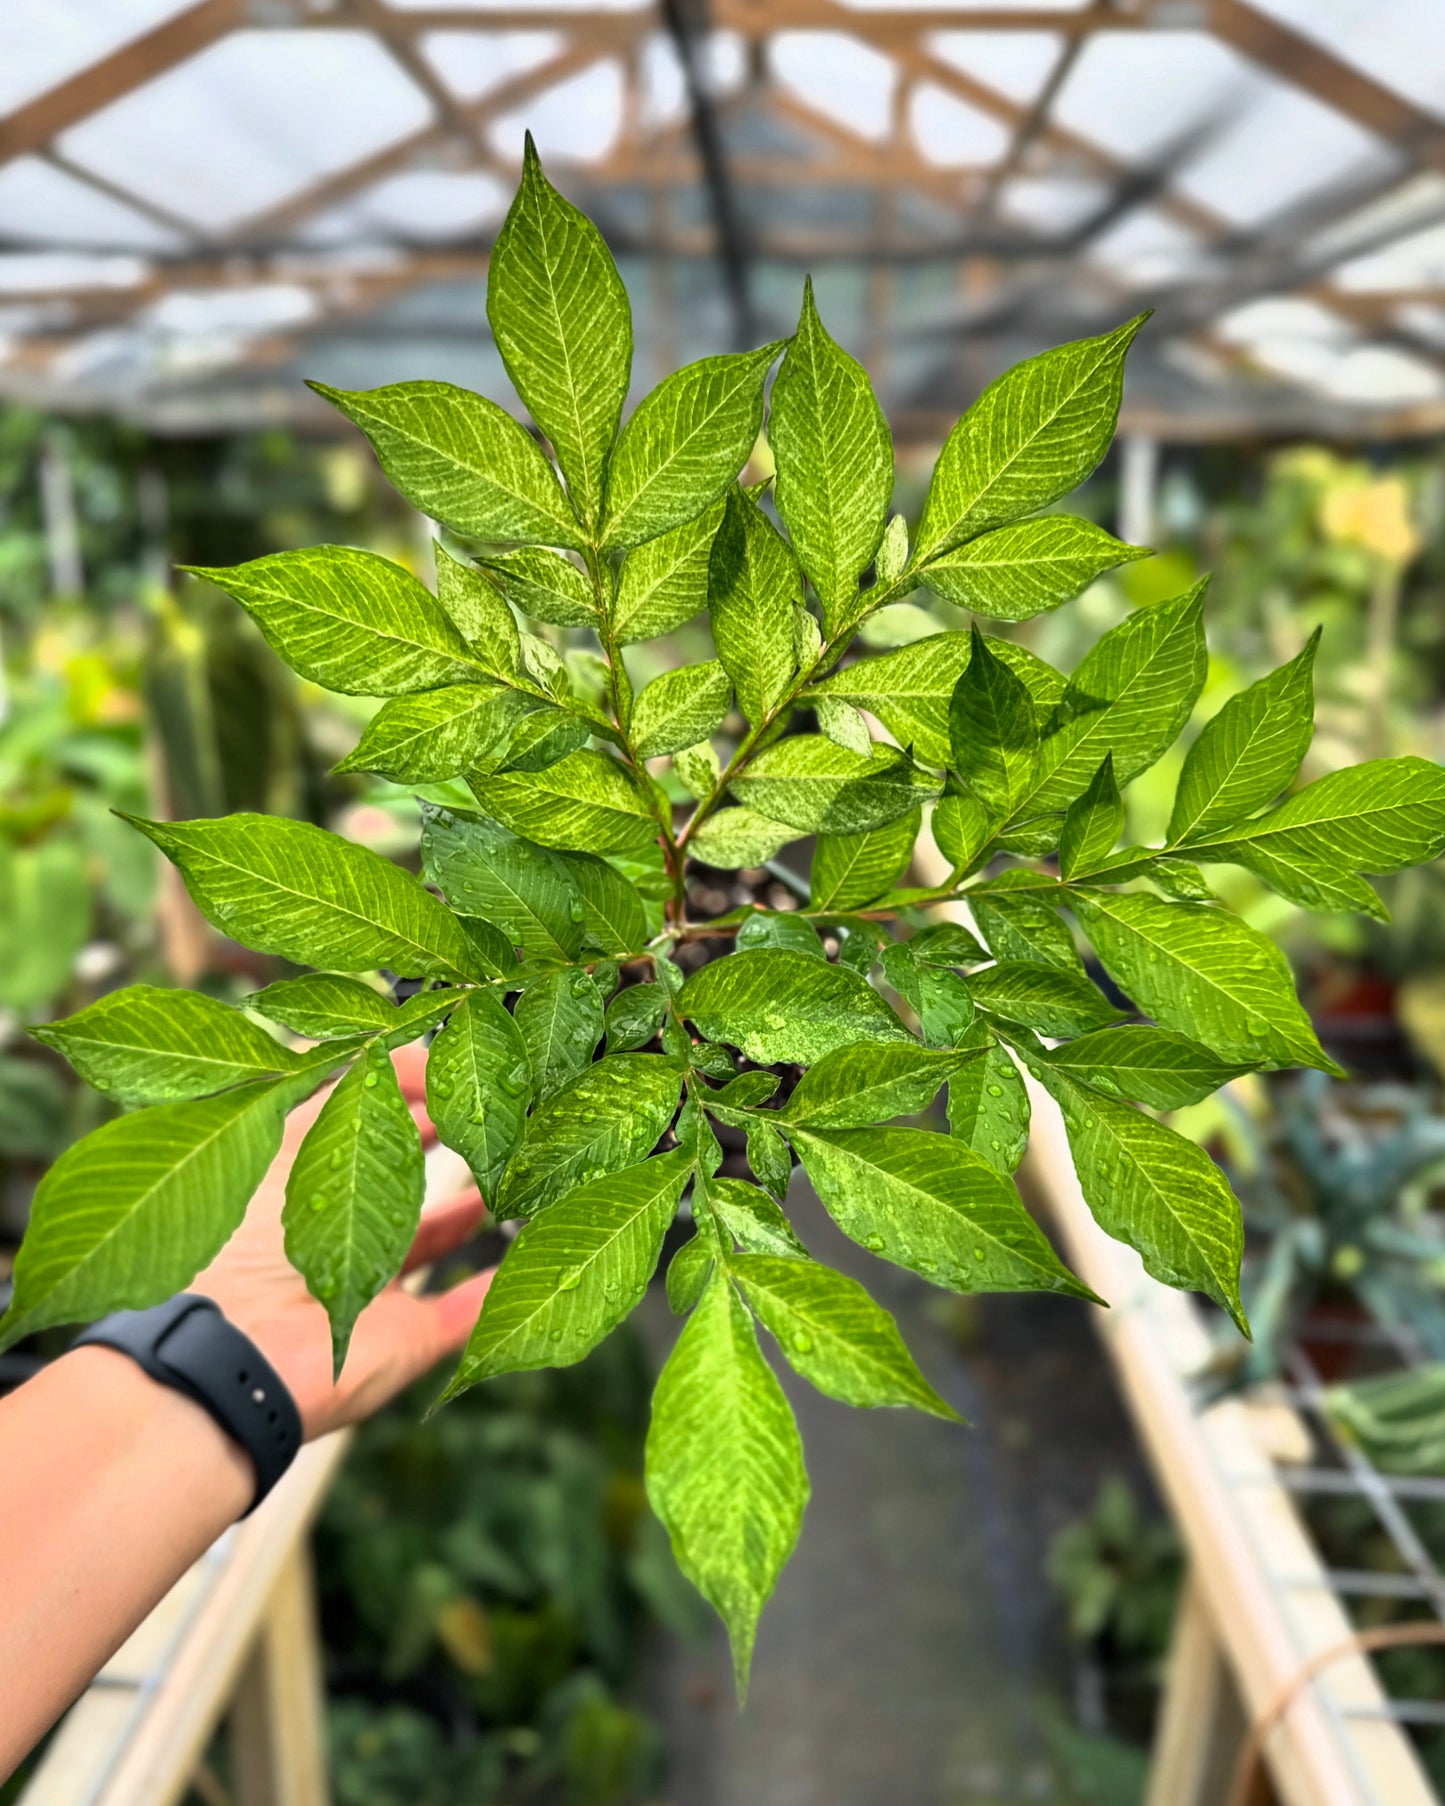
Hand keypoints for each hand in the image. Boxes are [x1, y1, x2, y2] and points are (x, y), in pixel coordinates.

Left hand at [192, 1043, 493, 1438]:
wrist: (231, 1363)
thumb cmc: (242, 1244)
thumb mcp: (289, 1145)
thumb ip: (338, 1093)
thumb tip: (389, 1042)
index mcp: (297, 1179)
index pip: (356, 1118)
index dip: (402, 1086)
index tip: (448, 1058)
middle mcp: (333, 1229)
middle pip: (395, 1173)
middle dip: (442, 1136)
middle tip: (493, 1100)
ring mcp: (372, 1286)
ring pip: (432, 1236)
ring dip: (473, 1205)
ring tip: (518, 1161)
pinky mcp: (405, 1339)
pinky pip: (465, 1309)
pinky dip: (495, 1284)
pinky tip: (533, 1254)